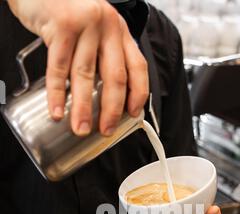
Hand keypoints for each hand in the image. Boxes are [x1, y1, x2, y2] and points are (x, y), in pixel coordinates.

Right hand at [8, 0, 148, 135]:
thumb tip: (103, 98)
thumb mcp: (95, 31)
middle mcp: (107, 27)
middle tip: (106, 130)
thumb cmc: (68, 13)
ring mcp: (85, 25)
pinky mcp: (61, 26)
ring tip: (81, 128)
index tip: (133, 114)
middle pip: (115, 76)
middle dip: (112, 110)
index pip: (138, 66)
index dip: (138, 94)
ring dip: (83, 107)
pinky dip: (56, 93)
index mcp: (119, 31)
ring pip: (86, 75)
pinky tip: (57, 110)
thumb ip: (101, 56)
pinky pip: (59, 67)